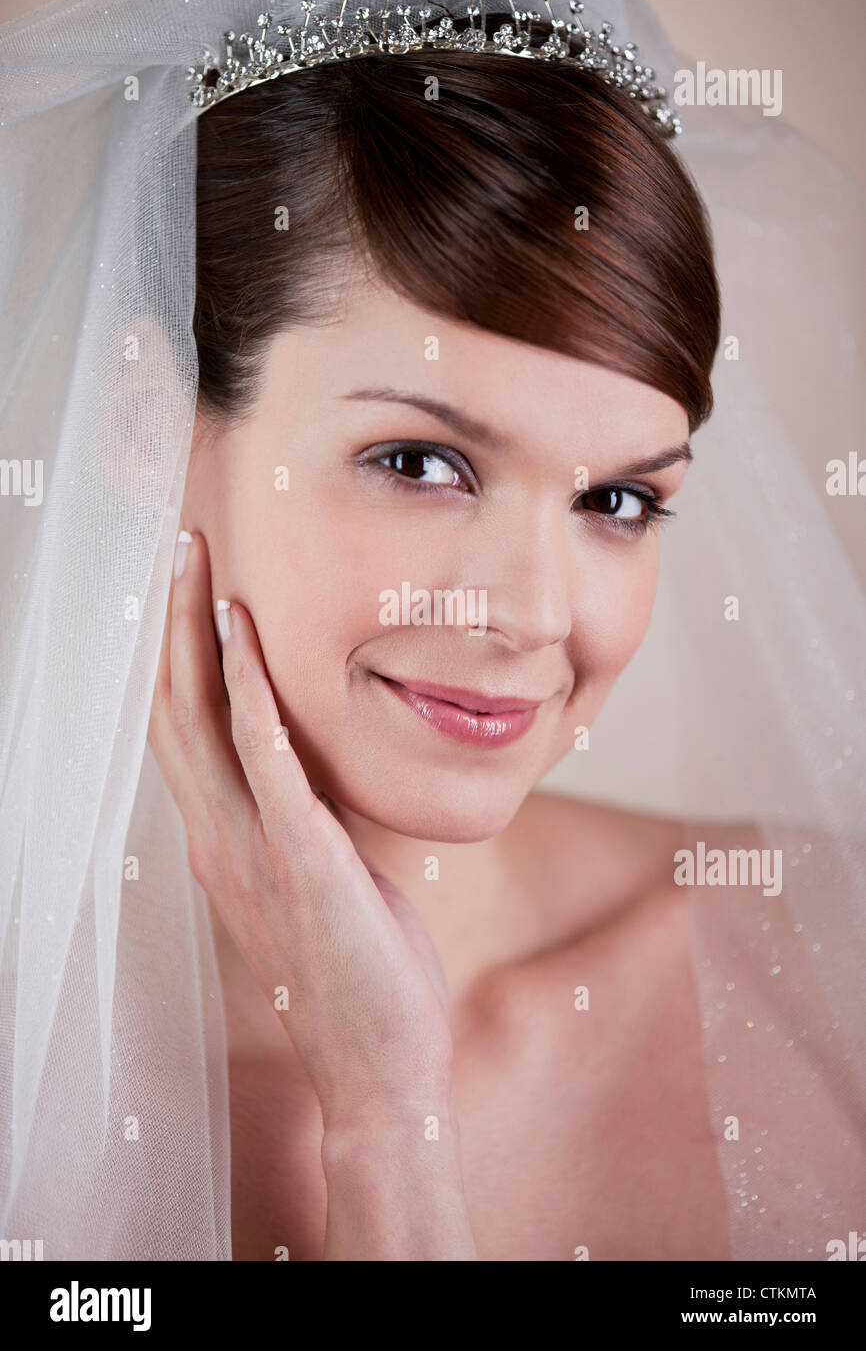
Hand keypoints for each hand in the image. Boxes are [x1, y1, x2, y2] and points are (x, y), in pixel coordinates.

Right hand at [147, 530, 452, 1129]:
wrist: (376, 1071)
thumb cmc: (359, 979)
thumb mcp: (324, 887)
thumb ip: (307, 829)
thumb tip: (318, 782)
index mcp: (226, 846)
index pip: (187, 736)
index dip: (181, 661)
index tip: (190, 596)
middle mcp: (220, 841)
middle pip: (176, 711)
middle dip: (176, 625)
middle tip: (180, 548)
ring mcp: (250, 850)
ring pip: (203, 721)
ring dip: (200, 636)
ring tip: (200, 564)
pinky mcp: (299, 858)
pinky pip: (265, 759)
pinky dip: (250, 690)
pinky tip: (248, 634)